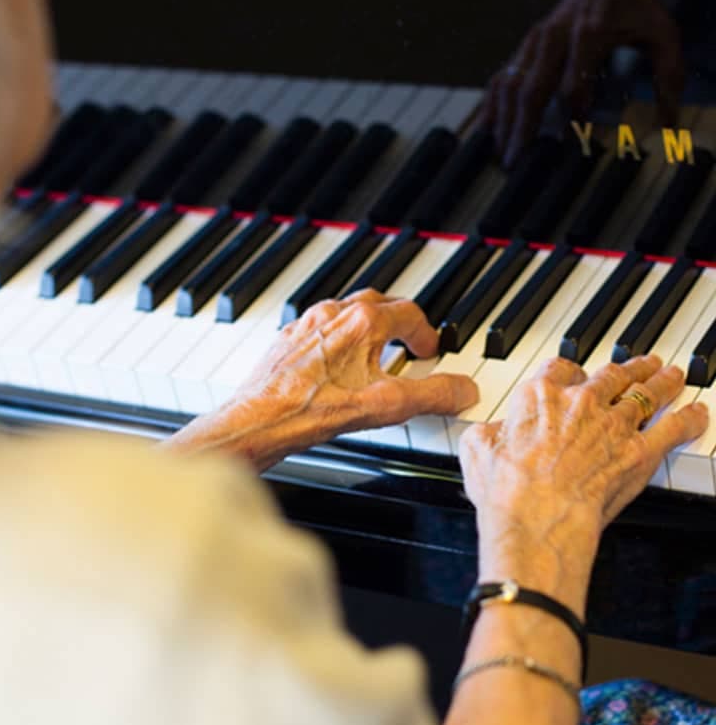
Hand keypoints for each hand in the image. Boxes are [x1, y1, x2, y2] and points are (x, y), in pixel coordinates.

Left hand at [166, 290, 477, 468]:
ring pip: (345, 312)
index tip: (429, 350)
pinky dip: (338, 338)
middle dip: (397, 320)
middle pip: (376, 303)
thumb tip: (464, 390)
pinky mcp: (288, 340)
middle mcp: (333, 314)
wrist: (261, 421)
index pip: (408, 313)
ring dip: (367, 326)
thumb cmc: (315, 411)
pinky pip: (320, 328)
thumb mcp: (388, 406)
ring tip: (376, 351)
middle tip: (408, 340)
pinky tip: (337, 364)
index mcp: (362, 322)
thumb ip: (434, 395)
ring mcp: (307, 325)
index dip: (426, 332)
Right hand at [458, 355, 706, 610]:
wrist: (537, 515)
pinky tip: (697, 415)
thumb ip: (486, 433)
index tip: (574, 375)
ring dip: (661, 382)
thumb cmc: (506, 487)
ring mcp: (613, 425)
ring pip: (644, 394)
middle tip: (640, 363)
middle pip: (611, 375)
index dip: (569, 371)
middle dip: (628, 368)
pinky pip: (672, 429)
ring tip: (671, 374)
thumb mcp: (476, 450)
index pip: (559, 370)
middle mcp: (580, 403)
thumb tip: (489, 433)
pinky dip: (688, 420)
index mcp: (540, 397)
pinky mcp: (639, 452)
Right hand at [479, 0, 684, 166]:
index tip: (573, 140)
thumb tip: (669, 121)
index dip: (572, 115)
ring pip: (509, 86)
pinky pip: (499, 79)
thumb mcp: (660, 33)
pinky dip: (491, 107)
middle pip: (530, 89)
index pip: (573, 83)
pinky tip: (486, 132)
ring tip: (501, 154)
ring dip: (503, 124)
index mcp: (588, 32)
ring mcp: (532, 42)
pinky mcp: (522, 48)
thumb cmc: (631, 9)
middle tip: (516, 161)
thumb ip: (667, 74)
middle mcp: (552, 36)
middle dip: (521, 129)